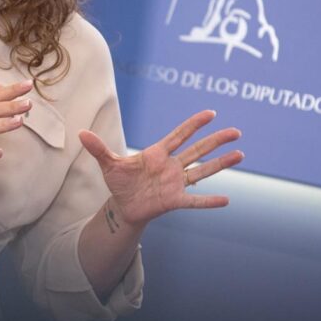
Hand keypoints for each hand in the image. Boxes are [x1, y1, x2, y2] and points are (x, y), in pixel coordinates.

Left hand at [78, 110, 242, 228]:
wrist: (123, 206)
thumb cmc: (120, 182)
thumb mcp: (108, 164)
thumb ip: (99, 149)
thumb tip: (80, 133)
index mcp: (158, 153)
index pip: (179, 135)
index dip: (194, 125)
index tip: (211, 113)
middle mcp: (172, 166)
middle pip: (198, 150)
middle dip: (216, 141)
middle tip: (236, 132)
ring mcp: (176, 183)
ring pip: (202, 172)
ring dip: (220, 164)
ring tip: (240, 155)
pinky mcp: (175, 200)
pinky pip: (195, 200)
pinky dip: (209, 201)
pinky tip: (226, 200)